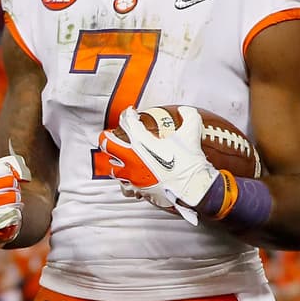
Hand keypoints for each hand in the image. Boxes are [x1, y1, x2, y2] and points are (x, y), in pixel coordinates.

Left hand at [97, 106, 218, 217]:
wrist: (192, 189)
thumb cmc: (189, 163)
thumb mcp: (192, 132)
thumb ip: (188, 116)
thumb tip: (185, 110)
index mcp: (141, 142)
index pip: (126, 122)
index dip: (128, 114)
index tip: (131, 113)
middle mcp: (132, 158)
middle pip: (107, 143)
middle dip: (108, 136)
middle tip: (113, 134)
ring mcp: (132, 176)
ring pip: (113, 167)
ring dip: (116, 161)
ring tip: (120, 158)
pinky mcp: (138, 190)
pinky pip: (125, 187)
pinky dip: (126, 183)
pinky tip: (131, 180)